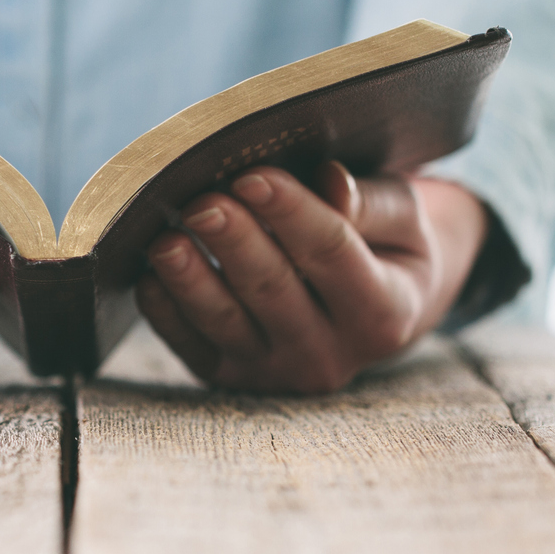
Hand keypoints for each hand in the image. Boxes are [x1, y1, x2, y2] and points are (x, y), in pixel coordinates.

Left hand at [135, 162, 487, 393]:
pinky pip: (193, 345)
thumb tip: (333, 184)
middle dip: (235, 243)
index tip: (254, 176)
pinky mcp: (233, 377)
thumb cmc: (388, 245)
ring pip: (227, 322)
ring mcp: (278, 371)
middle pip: (274, 289)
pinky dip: (168, 312)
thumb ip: (373, 203)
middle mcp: (331, 354)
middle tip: (203, 202)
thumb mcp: (403, 219)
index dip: (292, 212)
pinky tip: (150, 275)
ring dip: (191, 280)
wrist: (375, 311)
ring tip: (166, 239)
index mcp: (384, 312)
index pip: (332, 252)